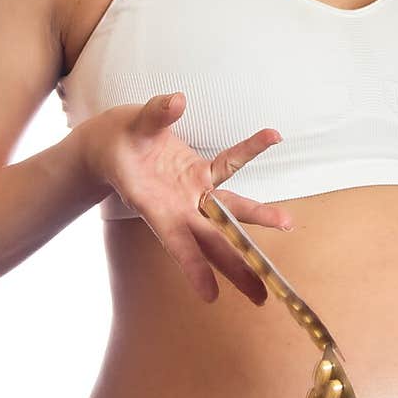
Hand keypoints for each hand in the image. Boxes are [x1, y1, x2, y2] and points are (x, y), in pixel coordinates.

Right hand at [78, 92, 292, 305]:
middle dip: (238, 265)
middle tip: (264, 293)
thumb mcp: (128, 128)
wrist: (108, 145)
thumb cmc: (113, 142)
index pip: (176, 242)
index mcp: (154, 206)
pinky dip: (250, 149)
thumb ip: (154, 116)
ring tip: (288, 223)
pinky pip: (229, 163)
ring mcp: (192, 192)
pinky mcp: (200, 174)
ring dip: (258, 217)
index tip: (209, 296)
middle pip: (213, 240)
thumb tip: (177, 101)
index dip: (192, 267)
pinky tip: (272, 136)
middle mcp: (177, 206)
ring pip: (228, 210)